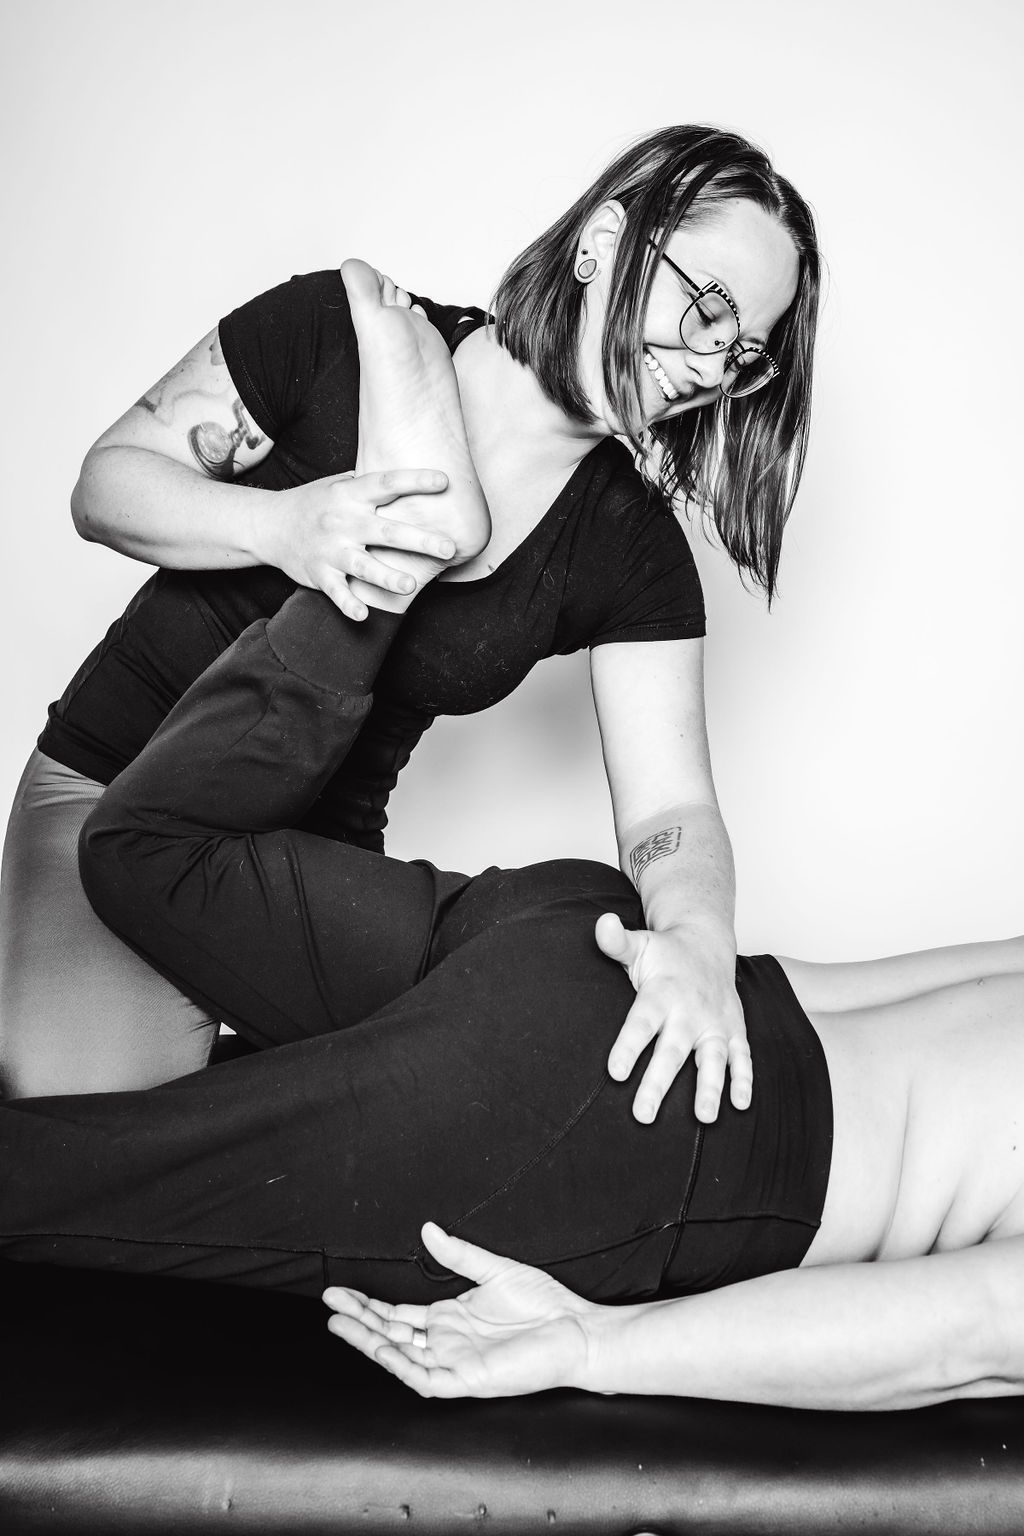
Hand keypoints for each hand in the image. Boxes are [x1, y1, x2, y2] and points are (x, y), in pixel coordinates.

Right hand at [266, 468, 455, 620]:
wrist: (269, 525)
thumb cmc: (315, 503)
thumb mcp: (339, 484)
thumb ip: (372, 484)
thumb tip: (413, 473)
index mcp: (351, 494)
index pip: (387, 483)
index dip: (415, 480)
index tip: (444, 481)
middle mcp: (343, 521)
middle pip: (386, 530)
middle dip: (419, 540)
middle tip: (448, 548)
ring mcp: (330, 549)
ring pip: (363, 565)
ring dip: (387, 577)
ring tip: (410, 587)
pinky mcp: (319, 574)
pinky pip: (336, 592)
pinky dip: (348, 605)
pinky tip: (363, 616)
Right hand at [323, 1222, 595, 1399]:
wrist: (577, 1330)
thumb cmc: (543, 1305)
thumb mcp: (494, 1270)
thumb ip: (459, 1254)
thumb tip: (427, 1229)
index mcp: (449, 1319)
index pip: (396, 1315)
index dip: (366, 1305)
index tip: (339, 1292)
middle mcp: (446, 1343)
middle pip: (390, 1334)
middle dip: (358, 1321)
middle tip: (328, 1303)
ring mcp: (455, 1363)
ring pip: (401, 1357)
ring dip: (371, 1342)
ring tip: (341, 1323)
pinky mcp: (469, 1380)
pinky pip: (427, 1379)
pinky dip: (403, 1365)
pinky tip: (383, 1348)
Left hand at [596, 913, 751, 1124]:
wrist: (707, 944)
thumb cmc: (664, 954)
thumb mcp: (639, 944)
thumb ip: (617, 941)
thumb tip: (602, 923)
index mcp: (662, 992)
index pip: (642, 1022)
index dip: (629, 1047)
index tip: (615, 1073)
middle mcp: (690, 1010)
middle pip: (673, 1050)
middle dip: (659, 1083)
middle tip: (643, 1114)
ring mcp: (715, 1022)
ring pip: (712, 1059)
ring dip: (710, 1088)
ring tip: (704, 1118)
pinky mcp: (735, 1031)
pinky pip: (742, 1057)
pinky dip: (744, 1079)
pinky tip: (741, 1105)